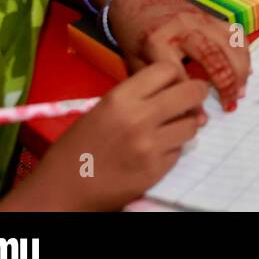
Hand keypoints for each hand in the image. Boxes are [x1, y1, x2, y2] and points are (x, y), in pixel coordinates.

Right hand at [0, 62, 209, 210]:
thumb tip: (175, 88)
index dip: (175, 74)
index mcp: (121, 98)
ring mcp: (151, 146)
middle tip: (191, 100)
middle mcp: (140, 118)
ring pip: (192, 124)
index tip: (175, 82)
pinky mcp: (157, 170)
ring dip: (186, 124)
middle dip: (195, 95)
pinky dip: (173, 149)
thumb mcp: (103, 109)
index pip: (168, 69)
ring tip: (171, 128)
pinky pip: (180, 151)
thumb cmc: (77, 146)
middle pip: (191, 93)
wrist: (62, 190)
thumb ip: (137, 96)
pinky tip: (157, 151)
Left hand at [107, 0, 250, 110]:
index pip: (179, 74)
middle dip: (226, 82)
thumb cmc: (134, 34)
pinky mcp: (211, 16)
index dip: (192, 99)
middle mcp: (181, 27)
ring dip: (239, 69)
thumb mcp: (133, 61)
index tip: (202, 119)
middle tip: (231, 104)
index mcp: (157, 40)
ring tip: (240, 91)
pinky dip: (243, 52)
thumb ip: (155, 84)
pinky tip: (245, 70)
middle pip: (211, 55)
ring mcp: (199, 18)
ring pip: (229, 44)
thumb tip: (180, 114)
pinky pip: (234, 33)